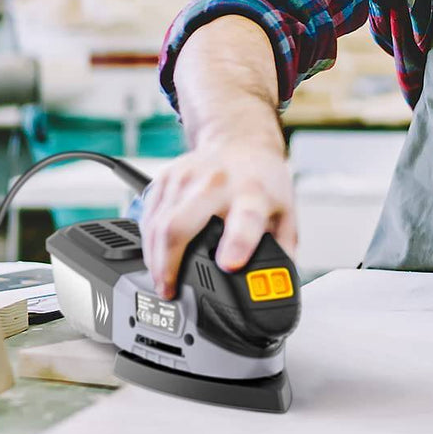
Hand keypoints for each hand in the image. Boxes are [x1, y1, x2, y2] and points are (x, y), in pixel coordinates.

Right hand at [139, 134, 296, 299]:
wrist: (242, 141)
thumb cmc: (263, 181)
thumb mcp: (285, 213)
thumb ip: (281, 250)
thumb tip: (274, 285)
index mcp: (253, 193)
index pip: (245, 218)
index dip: (238, 243)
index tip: (229, 265)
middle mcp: (218, 182)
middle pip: (179, 226)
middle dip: (169, 266)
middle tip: (170, 291)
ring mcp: (186, 177)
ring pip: (157, 226)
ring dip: (155, 260)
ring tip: (163, 281)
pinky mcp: (165, 177)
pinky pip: (147, 217)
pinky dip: (149, 243)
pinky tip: (158, 255)